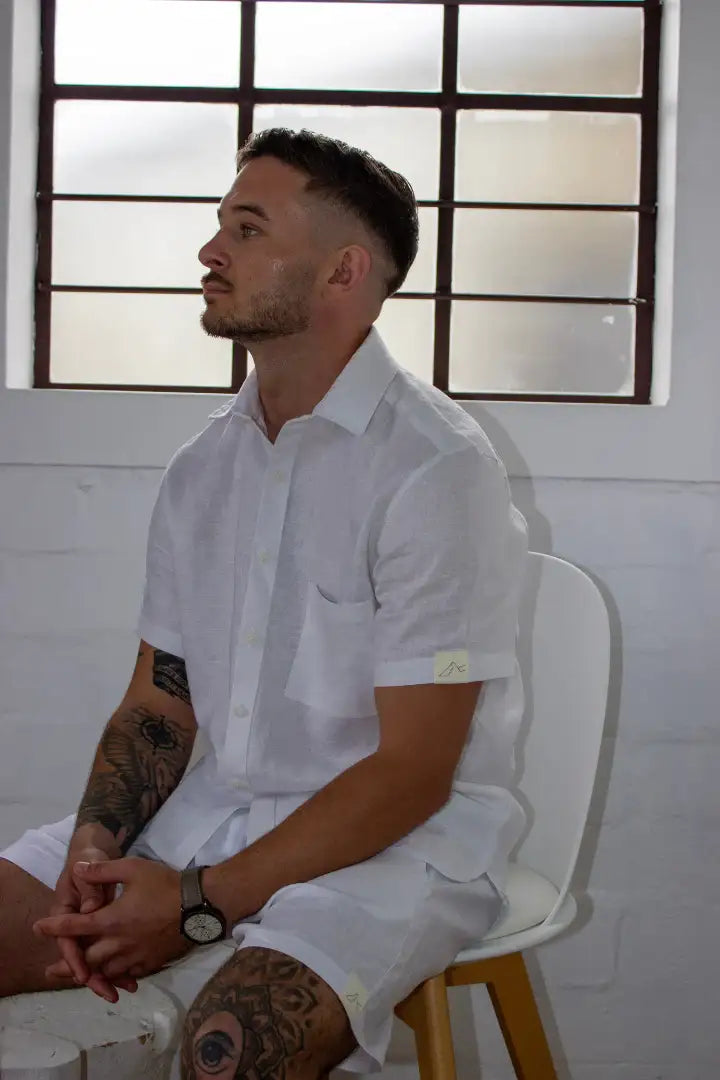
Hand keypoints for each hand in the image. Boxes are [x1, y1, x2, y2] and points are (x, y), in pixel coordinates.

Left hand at [34, 858, 192, 998]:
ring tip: (80, 977)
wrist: (199, 905)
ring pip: (106, 971)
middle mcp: (119, 943)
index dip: (55, 927)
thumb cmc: (165, 884)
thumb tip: (78, 868)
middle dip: (67, 965)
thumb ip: (103, 870)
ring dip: (90, 974)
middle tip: (52, 970)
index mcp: (112, 920)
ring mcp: (136, 956)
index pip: (75, 927)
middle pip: (86, 961)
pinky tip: (113, 974)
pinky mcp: (151, 963)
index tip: (39, 928)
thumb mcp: (133, 868)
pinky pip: (127, 974)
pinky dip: (115, 976)